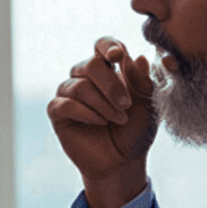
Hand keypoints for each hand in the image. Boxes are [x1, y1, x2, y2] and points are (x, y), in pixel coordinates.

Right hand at [47, 37, 157, 207]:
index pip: (103, 45)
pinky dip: (86, 114)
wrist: (123, 161)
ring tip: (118, 119)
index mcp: (109, 69)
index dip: (108, 47)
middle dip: (111, 85)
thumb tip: (138, 58)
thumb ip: (143, 83)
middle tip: (126, 105)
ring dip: (103, 105)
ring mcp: (69, 93)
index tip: (118, 57)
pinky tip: (99, 123)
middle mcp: (86, 76)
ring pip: (80, 86)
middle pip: (90, 64)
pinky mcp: (57, 111)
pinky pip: (65, 104)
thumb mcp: (148, 107)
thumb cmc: (136, 131)